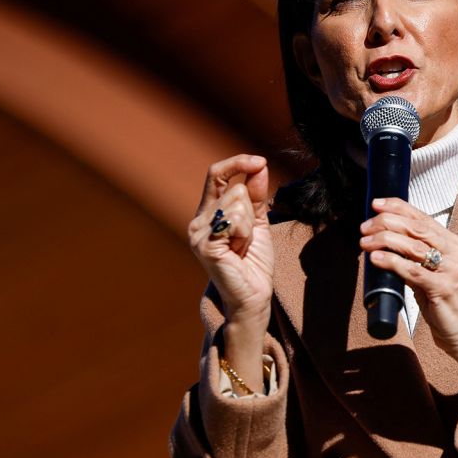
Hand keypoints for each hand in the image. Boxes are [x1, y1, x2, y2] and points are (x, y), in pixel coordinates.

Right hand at [189, 154, 273, 319]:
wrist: (254, 296)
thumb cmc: (254, 263)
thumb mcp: (258, 222)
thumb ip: (256, 194)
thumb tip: (259, 166)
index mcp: (208, 212)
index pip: (216, 174)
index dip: (237, 163)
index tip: (259, 161)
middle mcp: (197, 220)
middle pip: (234, 189)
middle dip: (252, 212)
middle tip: (247, 239)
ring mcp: (197, 233)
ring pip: (236, 203)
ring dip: (249, 226)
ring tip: (242, 247)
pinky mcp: (204, 245)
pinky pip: (235, 220)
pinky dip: (245, 234)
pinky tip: (238, 252)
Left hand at [359, 198, 457, 392]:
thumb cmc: (451, 307)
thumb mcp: (437, 276)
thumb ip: (419, 259)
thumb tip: (387, 243)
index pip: (425, 218)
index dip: (399, 207)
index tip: (377, 204)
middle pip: (417, 228)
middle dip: (386, 222)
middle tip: (365, 226)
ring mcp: (455, 271)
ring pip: (412, 246)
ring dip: (383, 240)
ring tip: (365, 242)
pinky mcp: (444, 289)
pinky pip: (411, 270)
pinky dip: (390, 262)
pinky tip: (375, 259)